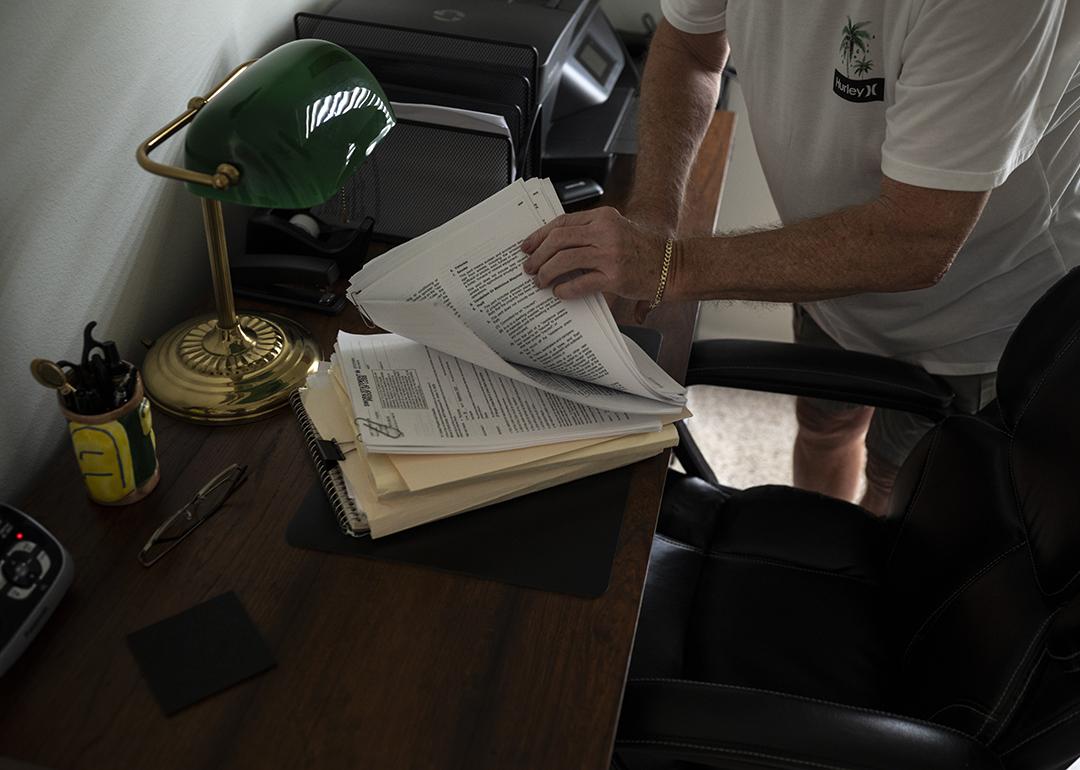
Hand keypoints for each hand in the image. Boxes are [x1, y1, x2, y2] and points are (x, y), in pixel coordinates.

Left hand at [521, 207, 669, 308]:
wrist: (672, 265)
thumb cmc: (644, 250)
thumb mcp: (616, 230)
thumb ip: (589, 234)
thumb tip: (557, 246)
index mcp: (604, 217)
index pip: (562, 222)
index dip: (540, 235)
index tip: (527, 246)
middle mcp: (605, 232)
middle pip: (558, 239)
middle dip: (538, 255)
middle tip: (529, 267)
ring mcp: (610, 254)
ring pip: (564, 260)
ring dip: (546, 272)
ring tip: (540, 281)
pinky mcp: (615, 277)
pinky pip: (579, 283)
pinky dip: (565, 289)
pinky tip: (559, 293)